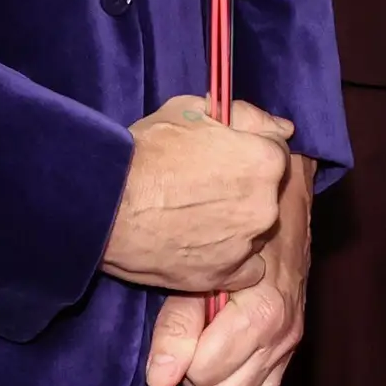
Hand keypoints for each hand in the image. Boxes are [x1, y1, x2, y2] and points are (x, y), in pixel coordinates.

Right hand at [103, 98, 291, 294]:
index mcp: (265, 161)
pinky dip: (231, 261)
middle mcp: (264, 205)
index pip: (276, 153)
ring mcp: (245, 244)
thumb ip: (247, 117)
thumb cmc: (146, 151)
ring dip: (238, 225)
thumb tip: (282, 128)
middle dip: (245, 190)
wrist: (104, 202)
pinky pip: (245, 270)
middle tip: (207, 188)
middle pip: (268, 195)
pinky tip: (206, 247)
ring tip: (198, 217)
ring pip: (256, 232)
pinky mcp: (222, 275)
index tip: (225, 159)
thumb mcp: (195, 110)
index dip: (249, 153)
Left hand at [149, 141, 313, 385]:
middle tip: (174, 362)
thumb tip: (159, 382)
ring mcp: (287, 348)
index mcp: (261, 315)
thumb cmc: (231, 229)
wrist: (280, 200)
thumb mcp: (196, 268)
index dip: (179, 367)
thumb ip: (177, 324)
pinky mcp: (286, 353)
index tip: (168, 346)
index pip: (207, 375)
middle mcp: (281, 338)